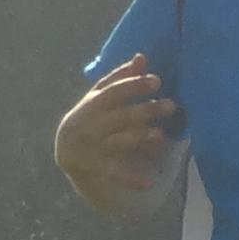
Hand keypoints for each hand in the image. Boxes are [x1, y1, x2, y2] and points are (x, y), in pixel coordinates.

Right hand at [55, 57, 179, 214]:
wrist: (66, 151)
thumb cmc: (91, 116)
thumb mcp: (100, 95)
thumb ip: (120, 78)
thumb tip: (142, 57)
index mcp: (94, 104)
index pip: (114, 92)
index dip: (134, 86)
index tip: (156, 80)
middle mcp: (93, 125)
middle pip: (122, 117)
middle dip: (146, 111)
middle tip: (172, 105)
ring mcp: (95, 147)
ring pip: (119, 142)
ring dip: (139, 139)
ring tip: (160, 136)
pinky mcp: (100, 168)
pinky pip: (116, 173)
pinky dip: (131, 178)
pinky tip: (148, 183)